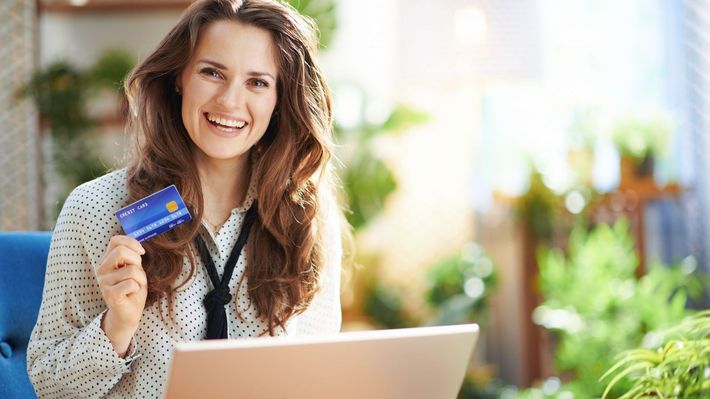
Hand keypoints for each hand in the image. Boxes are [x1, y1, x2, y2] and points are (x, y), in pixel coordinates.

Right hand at [97, 235, 146, 355]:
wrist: (128, 313)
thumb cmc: (132, 289)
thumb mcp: (134, 268)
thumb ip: (132, 256)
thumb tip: (137, 246)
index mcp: (106, 261)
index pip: (115, 241)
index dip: (131, 243)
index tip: (141, 252)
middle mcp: (101, 270)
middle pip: (121, 252)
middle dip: (137, 261)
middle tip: (138, 273)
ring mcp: (103, 282)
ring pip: (131, 270)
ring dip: (141, 278)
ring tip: (135, 286)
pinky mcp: (109, 294)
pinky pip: (131, 284)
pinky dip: (137, 288)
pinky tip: (131, 294)